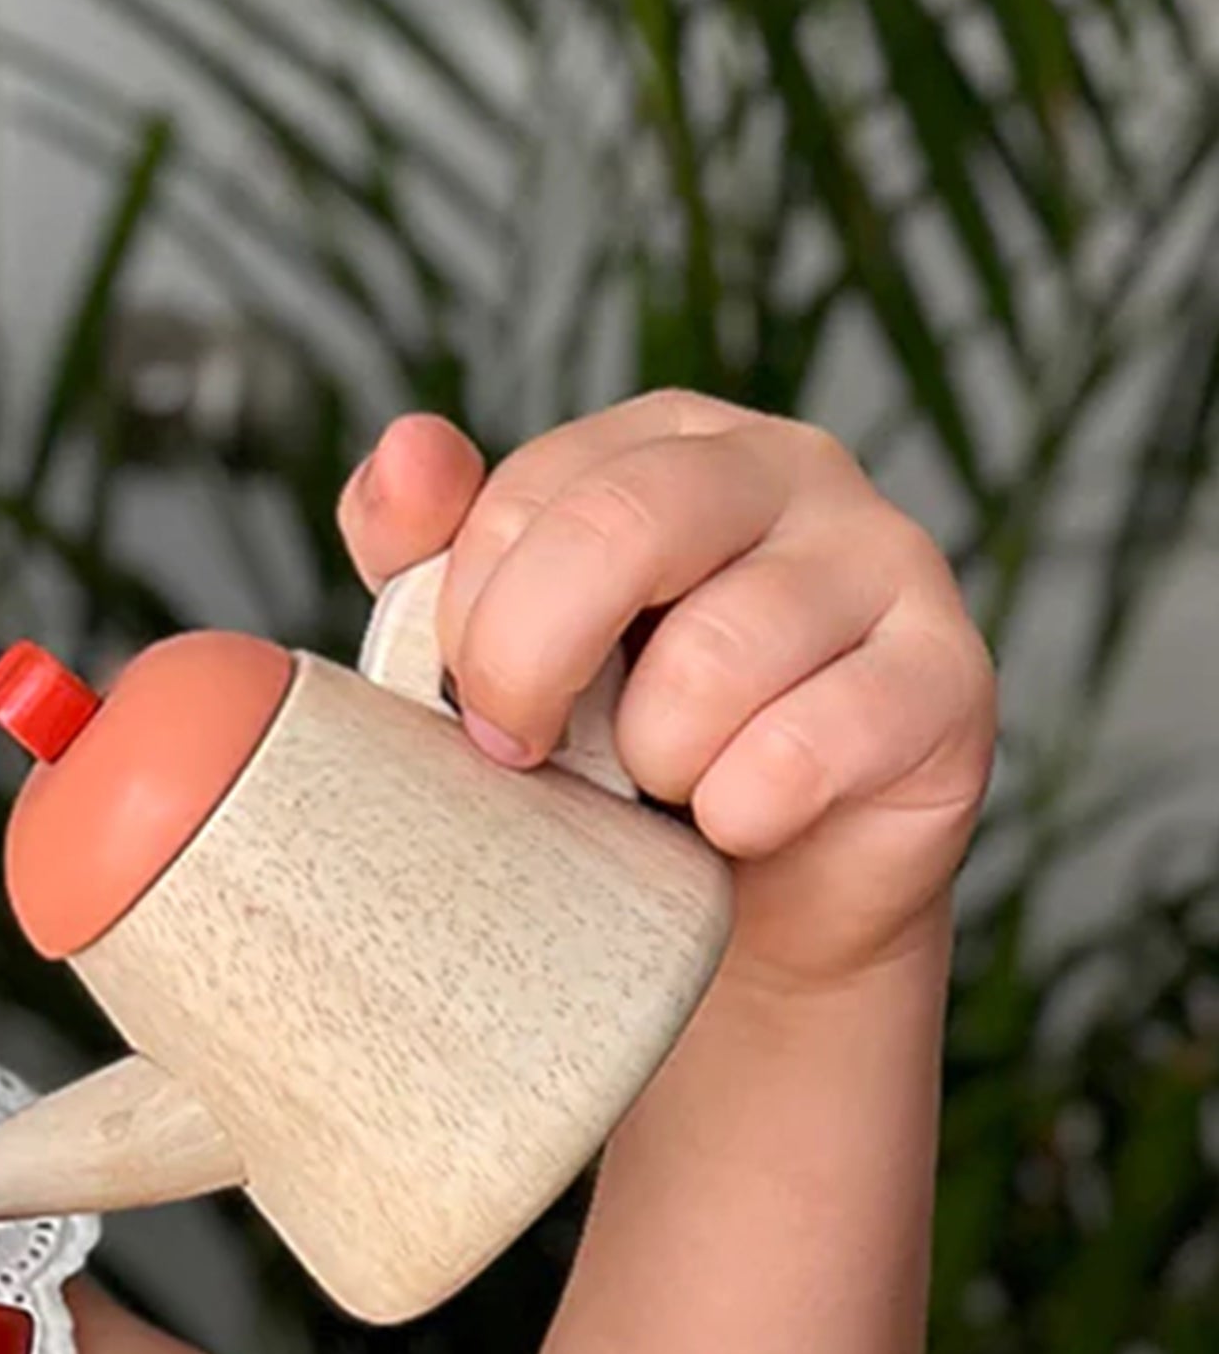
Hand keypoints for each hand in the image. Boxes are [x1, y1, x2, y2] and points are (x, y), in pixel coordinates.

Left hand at [339, 398, 996, 989]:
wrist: (755, 911)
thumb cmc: (612, 761)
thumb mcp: (497, 653)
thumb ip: (423, 549)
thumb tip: (404, 448)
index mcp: (667, 442)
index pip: (532, 492)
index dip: (472, 621)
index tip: (476, 706)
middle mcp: (789, 468)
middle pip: (620, 528)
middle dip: (532, 666)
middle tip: (525, 754)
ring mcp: (889, 561)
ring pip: (713, 656)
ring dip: (651, 759)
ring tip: (661, 788)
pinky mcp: (949, 678)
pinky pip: (807, 745)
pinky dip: (740, 812)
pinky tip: (738, 825)